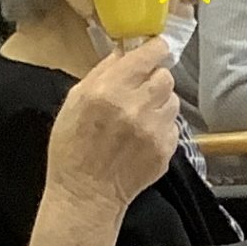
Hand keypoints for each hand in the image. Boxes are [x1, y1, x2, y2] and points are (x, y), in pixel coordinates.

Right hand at [45, 35, 182, 212]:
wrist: (86, 195)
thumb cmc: (73, 149)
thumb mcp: (74, 102)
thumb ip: (101, 73)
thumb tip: (124, 53)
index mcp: (108, 90)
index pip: (149, 55)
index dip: (155, 50)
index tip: (155, 50)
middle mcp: (135, 107)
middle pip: (165, 76)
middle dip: (154, 80)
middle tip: (141, 91)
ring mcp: (153, 130)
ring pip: (172, 101)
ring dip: (159, 104)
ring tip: (140, 119)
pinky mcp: (165, 149)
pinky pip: (173, 126)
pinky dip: (161, 128)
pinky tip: (142, 139)